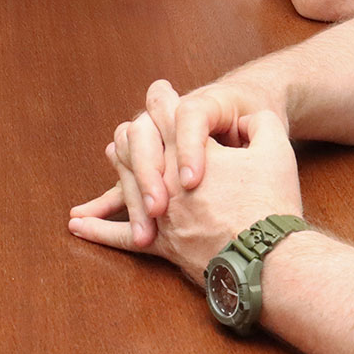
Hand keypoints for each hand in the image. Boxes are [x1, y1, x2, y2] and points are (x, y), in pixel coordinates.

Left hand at [67, 74, 280, 242]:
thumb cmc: (271, 203)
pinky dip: (99, 227)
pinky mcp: (161, 242)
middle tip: (143, 127)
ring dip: (120, 167)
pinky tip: (78, 223)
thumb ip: (259, 124)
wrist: (268, 260)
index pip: (165, 112)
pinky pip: (122, 236)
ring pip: (124, 180)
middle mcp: (164, 177)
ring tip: (111, 153)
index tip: (161, 92)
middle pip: (136, 143)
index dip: (163, 99)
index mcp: (188, 148)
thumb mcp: (275, 149)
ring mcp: (158, 211)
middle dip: (139, 132)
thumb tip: (247, 120)